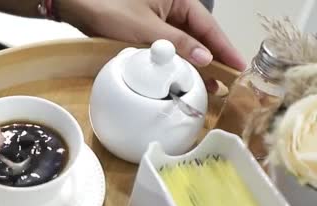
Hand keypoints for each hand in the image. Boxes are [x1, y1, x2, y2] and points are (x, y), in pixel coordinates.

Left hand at [59, 0, 245, 70]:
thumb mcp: (146, 29)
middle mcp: (172, 7)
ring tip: (207, 87)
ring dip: (194, 63)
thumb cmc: (110, 9)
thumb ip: (177, 44)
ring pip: (184, 43)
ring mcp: (158, 19)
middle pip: (199, 35)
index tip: (239, 66)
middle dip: (212, 59)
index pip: (208, 25)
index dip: (224, 47)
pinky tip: (181, 77)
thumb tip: (206, 59)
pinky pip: (167, 47)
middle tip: (226, 83)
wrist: (77, 5)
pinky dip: (176, 62)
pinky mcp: (145, 30)